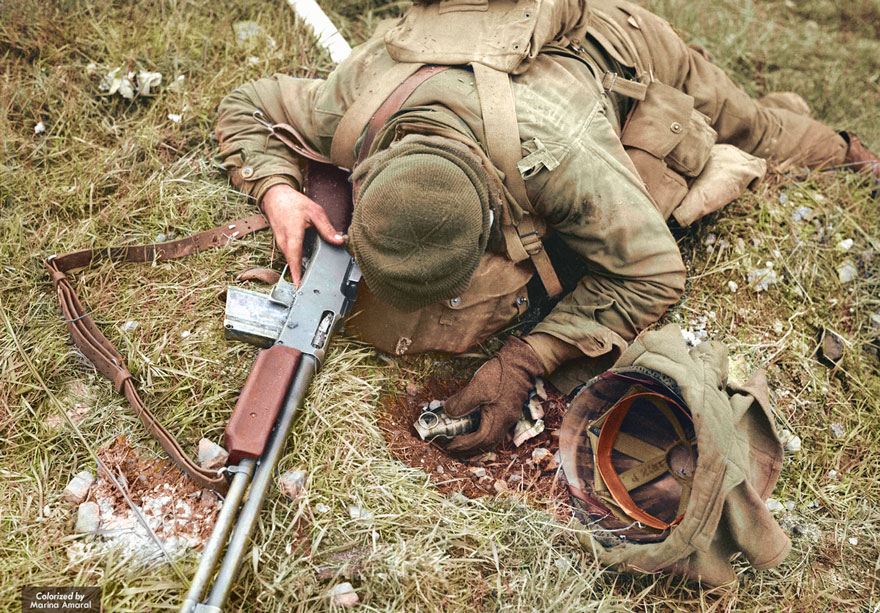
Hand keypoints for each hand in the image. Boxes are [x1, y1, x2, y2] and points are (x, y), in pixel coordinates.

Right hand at [261, 183, 345, 286]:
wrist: (274, 196)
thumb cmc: (293, 202)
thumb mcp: (315, 212)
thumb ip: (327, 228)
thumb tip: (339, 240)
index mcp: (293, 233)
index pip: (295, 257)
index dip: (297, 273)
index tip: (300, 287)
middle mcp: (284, 241)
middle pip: (293, 263)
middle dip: (300, 276)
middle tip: (310, 289)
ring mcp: (281, 242)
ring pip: (292, 259)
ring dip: (299, 270)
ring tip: (309, 280)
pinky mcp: (281, 242)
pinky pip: (290, 255)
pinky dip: (297, 261)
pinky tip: (306, 265)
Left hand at [443, 337, 544, 456]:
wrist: (521, 363)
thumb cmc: (500, 374)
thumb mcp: (477, 386)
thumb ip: (462, 402)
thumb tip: (448, 412)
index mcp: (498, 418)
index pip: (479, 439)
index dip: (464, 444)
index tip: (450, 444)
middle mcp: (506, 422)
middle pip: (487, 444)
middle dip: (469, 450)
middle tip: (453, 449)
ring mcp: (509, 417)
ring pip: (493, 439)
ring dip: (477, 445)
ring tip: (462, 444)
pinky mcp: (509, 411)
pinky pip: (496, 431)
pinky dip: (484, 436)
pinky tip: (475, 431)